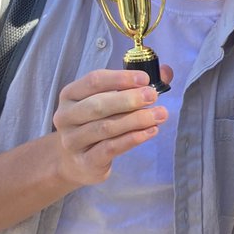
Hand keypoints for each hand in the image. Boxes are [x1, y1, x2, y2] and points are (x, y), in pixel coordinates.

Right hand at [51, 66, 172, 186]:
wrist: (76, 162)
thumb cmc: (96, 123)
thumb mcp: (109, 101)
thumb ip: (135, 86)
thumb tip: (167, 71)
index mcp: (70, 95)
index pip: (94, 81)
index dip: (120, 78)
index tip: (145, 79)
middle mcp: (66, 116)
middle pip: (98, 105)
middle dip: (129, 99)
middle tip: (153, 96)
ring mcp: (72, 141)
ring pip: (106, 127)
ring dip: (136, 120)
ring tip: (160, 115)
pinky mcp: (85, 162)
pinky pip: (110, 148)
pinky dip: (132, 138)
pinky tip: (151, 131)